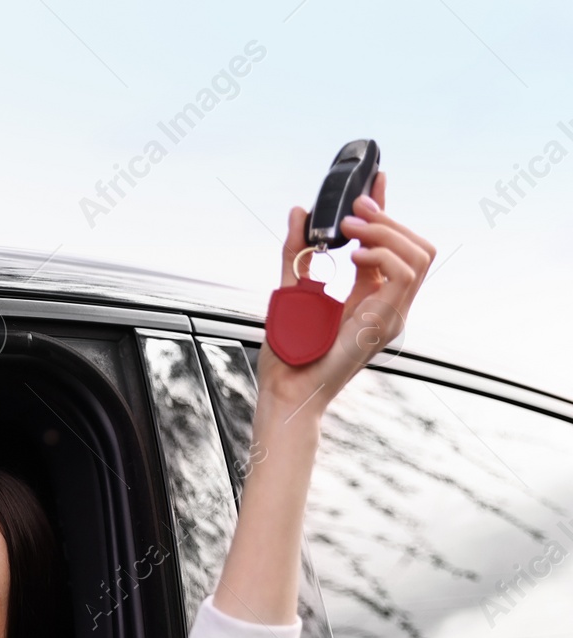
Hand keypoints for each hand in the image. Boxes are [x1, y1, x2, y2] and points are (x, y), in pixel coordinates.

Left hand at [258, 171, 436, 418]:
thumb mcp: (290, 288)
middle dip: (388, 216)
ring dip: (387, 231)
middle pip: (415, 246)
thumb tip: (301, 211)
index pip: (390, 244)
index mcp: (369, 296)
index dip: (387, 208)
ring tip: (351, 228)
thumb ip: (297, 252)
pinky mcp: (385, 322)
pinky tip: (356, 252)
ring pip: (419, 255)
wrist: (286, 391)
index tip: (374, 179)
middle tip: (352, 207)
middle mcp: (387, 304)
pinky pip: (405, 275)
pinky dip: (384, 254)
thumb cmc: (289, 354)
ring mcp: (391, 314)